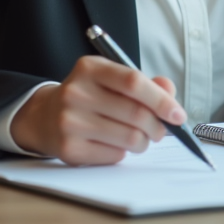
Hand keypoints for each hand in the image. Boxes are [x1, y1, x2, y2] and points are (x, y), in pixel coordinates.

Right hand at [9, 55, 184, 164]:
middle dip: (157, 126)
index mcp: (90, 67)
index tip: (177, 114)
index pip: (133, 82)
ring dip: (143, 142)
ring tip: (139, 138)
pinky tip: (115, 144)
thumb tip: (169, 93)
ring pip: (129, 138)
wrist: (45, 116)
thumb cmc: (90, 96)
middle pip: (135, 114)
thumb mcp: (112, 80)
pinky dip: (123, 153)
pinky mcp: (69, 148)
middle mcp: (76, 92)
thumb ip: (145, 84)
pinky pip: (115, 156)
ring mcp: (69, 121)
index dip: (161, 100)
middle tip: (161, 130)